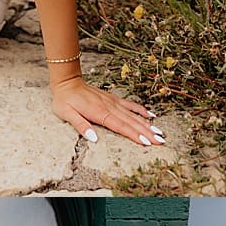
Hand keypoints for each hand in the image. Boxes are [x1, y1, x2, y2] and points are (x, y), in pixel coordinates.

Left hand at [51, 75, 165, 148]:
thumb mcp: (66, 114)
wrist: (67, 83)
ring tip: (160, 133)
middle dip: (147, 132)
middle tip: (161, 141)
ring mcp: (113, 102)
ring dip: (147, 125)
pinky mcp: (113, 99)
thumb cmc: (64, 100)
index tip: (147, 142)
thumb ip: (81, 125)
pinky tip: (151, 116)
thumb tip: (93, 138)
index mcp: (100, 113)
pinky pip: (130, 105)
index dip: (134, 135)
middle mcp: (110, 107)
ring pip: (133, 115)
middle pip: (131, 122)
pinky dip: (141, 110)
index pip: (121, 127)